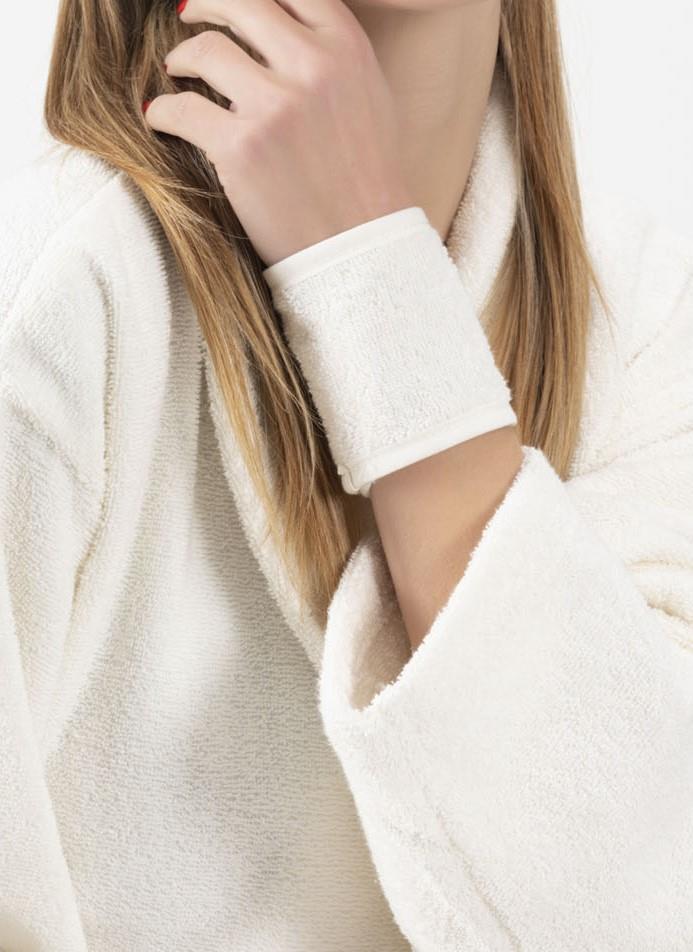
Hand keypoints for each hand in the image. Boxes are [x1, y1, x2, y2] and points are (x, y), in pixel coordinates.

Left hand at [143, 0, 415, 267]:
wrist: (363, 247)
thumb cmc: (365, 179)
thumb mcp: (366, 97)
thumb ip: (330, 56)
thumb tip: (283, 26)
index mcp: (346, 48)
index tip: (228, 3)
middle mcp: (312, 67)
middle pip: (239, 2)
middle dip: (204, 2)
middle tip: (186, 13)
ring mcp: (275, 106)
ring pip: (203, 51)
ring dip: (180, 59)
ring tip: (175, 72)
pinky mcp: (240, 148)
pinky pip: (180, 109)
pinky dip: (162, 111)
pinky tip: (159, 117)